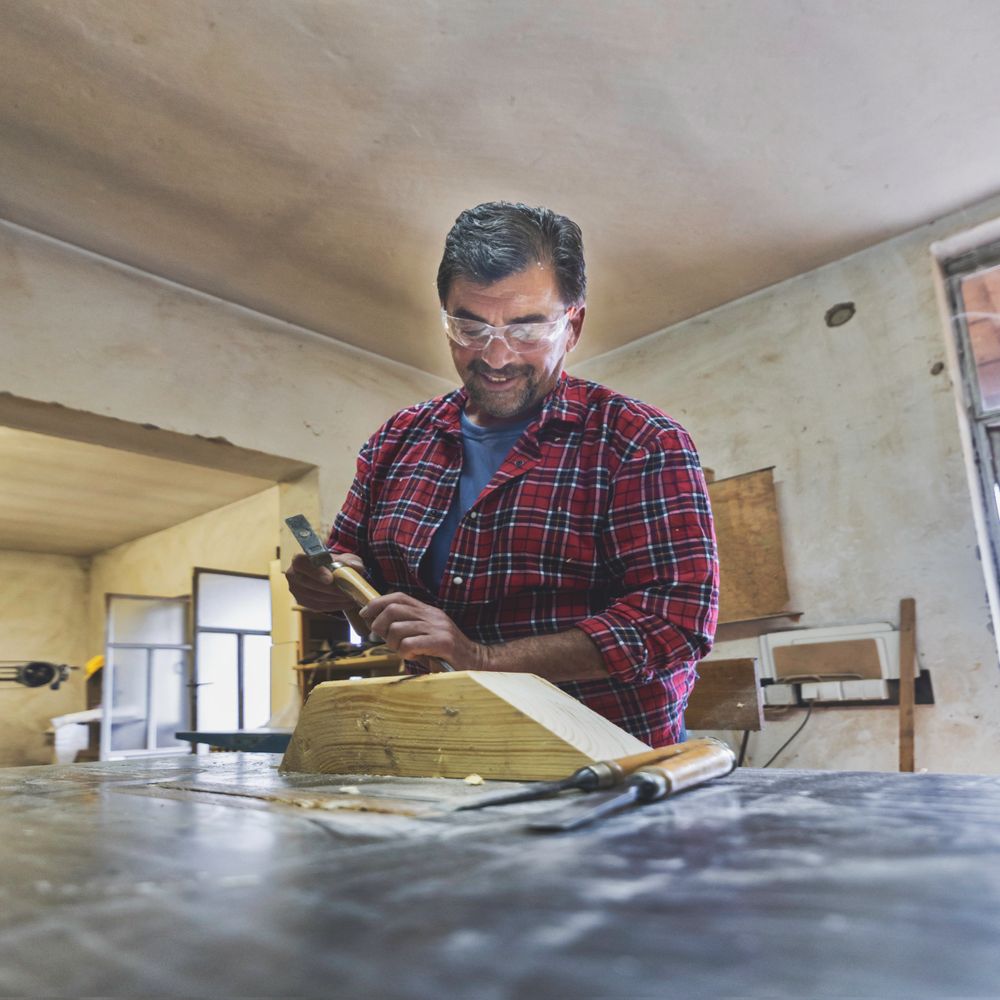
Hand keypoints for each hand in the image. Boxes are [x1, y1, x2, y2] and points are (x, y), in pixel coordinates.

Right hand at [284, 552, 368, 613]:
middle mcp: (293, 574)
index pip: (301, 563)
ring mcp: (295, 589)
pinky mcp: (301, 601)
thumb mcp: (342, 558)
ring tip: (351, 597)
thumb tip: (355, 565)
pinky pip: (318, 606)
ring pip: (315, 597)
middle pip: (310, 583)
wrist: (326, 572)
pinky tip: (346, 603)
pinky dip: (334, 605)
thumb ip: (350, 560)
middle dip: (332, 589)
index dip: (315, 571)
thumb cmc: (333, 563)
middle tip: (348, 591)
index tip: (330, 578)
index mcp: (299, 559)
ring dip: (335, 598)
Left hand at [360, 592, 488, 670]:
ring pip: (398, 628)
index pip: (398, 597)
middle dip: (379, 625)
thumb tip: (380, 627)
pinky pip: (410, 644)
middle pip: (393, 609)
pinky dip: (405, 652)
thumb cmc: (446, 652)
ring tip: (402, 651)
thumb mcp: (426, 634)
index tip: (365, 614)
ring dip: (393, 643)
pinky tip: (413, 656)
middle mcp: (432, 615)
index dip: (377, 603)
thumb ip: (408, 628)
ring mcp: (438, 628)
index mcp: (428, 610)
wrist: (476, 661)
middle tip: (381, 638)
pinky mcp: (443, 642)